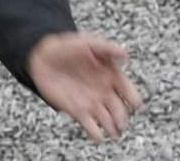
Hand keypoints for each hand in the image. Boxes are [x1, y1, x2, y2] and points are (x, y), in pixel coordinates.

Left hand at [27, 31, 143, 141]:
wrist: (43, 56)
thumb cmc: (68, 47)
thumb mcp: (88, 43)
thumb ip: (106, 48)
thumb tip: (125, 53)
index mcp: (111, 76)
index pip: (127, 90)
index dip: (133, 97)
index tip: (136, 103)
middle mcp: (104, 92)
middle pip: (119, 109)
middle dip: (122, 117)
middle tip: (121, 121)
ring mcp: (91, 103)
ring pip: (106, 120)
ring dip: (111, 127)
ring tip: (112, 131)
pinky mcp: (77, 110)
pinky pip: (89, 125)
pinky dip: (95, 133)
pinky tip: (98, 136)